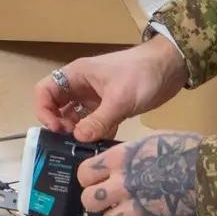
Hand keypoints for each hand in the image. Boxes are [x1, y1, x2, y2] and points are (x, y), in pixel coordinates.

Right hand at [34, 34, 188, 141]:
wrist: (172, 66)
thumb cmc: (142, 74)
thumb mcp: (120, 98)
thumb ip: (98, 120)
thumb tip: (78, 139)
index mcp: (77, 75)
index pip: (45, 90)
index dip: (44, 110)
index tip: (56, 129)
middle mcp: (81, 86)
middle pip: (57, 106)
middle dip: (60, 125)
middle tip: (72, 142)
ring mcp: (95, 98)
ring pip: (76, 117)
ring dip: (78, 132)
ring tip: (85, 148)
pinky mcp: (110, 107)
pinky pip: (94, 123)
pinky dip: (95, 135)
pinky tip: (101, 148)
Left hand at [79, 133, 201, 215]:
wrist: (211, 175)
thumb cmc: (185, 151)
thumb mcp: (150, 141)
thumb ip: (127, 155)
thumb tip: (114, 164)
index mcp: (120, 159)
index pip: (84, 173)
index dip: (89, 178)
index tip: (97, 179)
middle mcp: (121, 184)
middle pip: (88, 200)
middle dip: (97, 200)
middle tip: (110, 198)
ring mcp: (134, 208)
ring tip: (131, 211)